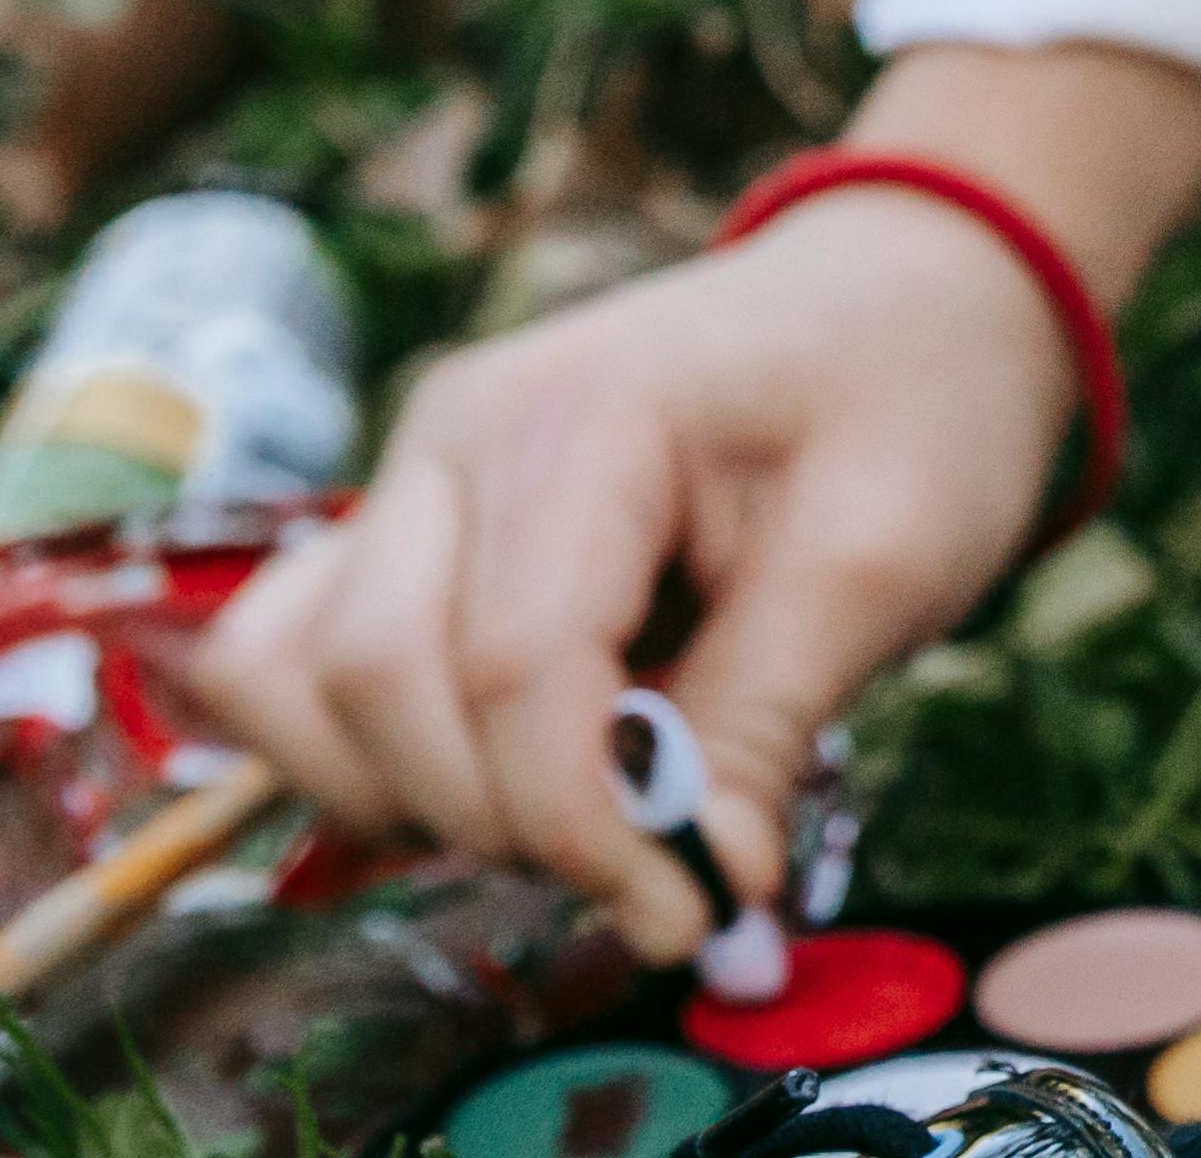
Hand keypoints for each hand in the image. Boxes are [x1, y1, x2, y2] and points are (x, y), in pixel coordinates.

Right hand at [192, 194, 1071, 957]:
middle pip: (378, 680)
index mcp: (585, 412)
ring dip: (405, 793)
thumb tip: (694, 894)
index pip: (516, 663)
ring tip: (572, 813)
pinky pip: (286, 662)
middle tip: (651, 869)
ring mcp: (411, 473)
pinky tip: (489, 779)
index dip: (583, 823)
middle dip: (502, 818)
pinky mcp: (399, 526)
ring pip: (293, 681)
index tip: (692, 911)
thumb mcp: (890, 557)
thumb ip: (765, 723)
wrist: (905, 290)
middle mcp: (456, 430)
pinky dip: (353, 753)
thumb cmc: (914, 403)